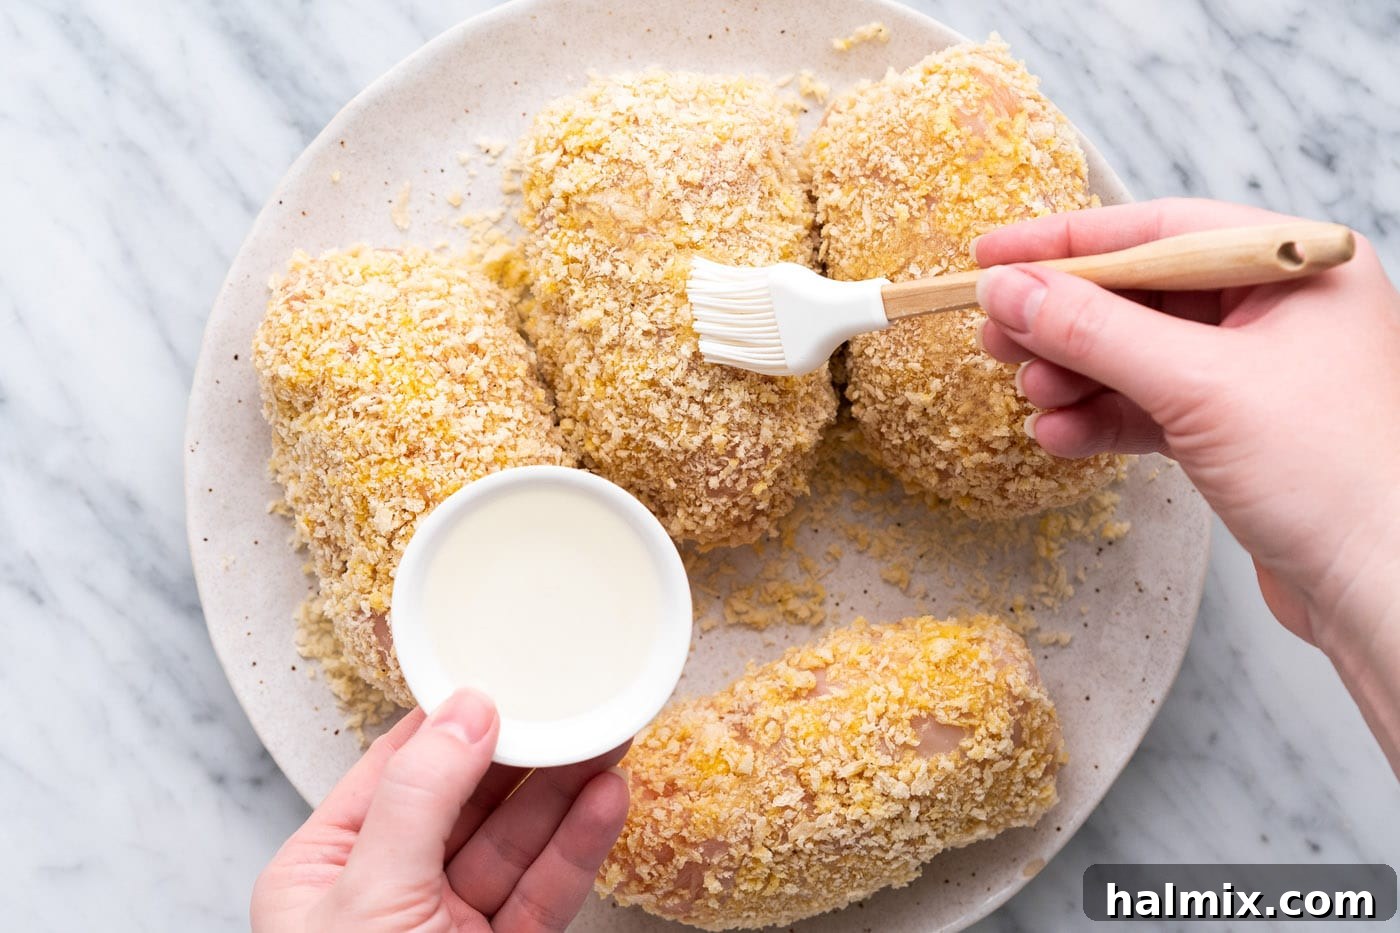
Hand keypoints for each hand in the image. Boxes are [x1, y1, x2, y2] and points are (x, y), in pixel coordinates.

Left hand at [251, 689, 629, 931]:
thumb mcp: (371, 902)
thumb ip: (418, 799)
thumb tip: (463, 710)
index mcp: (321, 872)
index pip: (391, 769)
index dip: (449, 719)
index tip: (500, 671)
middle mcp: (384, 896)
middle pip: (464, 800)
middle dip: (523, 750)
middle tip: (573, 700)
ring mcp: (447, 931)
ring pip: (514, 844)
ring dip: (563, 790)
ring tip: (608, 735)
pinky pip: (543, 894)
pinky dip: (578, 848)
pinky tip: (606, 801)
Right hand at [974, 199, 1399, 771]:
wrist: (1385, 590)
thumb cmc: (1334, 476)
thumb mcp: (1198, 386)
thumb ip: (1094, 331)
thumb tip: (1009, 290)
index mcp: (1298, 266)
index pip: (1161, 230)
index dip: (1068, 242)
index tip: (994, 255)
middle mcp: (1280, 310)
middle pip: (1141, 293)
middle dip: (1064, 319)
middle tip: (994, 334)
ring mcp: (1257, 373)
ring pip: (1138, 355)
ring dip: (1075, 376)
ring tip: (1030, 395)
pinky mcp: (1237, 432)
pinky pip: (1150, 407)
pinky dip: (1102, 419)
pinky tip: (1060, 435)